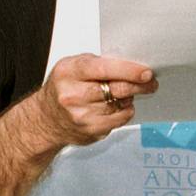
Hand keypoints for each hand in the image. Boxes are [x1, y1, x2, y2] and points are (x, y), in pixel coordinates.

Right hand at [35, 53, 157, 145]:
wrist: (45, 119)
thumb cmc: (62, 88)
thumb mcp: (73, 66)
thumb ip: (98, 64)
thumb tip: (131, 64)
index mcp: (69, 72)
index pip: (104, 69)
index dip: (129, 70)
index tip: (146, 72)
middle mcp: (73, 94)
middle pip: (116, 89)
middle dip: (139, 85)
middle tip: (150, 82)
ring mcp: (81, 115)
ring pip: (120, 104)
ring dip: (129, 98)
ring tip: (126, 93)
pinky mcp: (90, 131)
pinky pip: (118, 120)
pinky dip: (124, 112)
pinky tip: (118, 106)